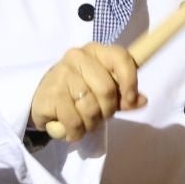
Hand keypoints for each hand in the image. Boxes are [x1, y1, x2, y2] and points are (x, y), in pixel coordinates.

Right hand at [28, 43, 146, 142]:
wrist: (42, 101)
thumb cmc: (77, 93)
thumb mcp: (102, 92)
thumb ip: (124, 97)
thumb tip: (143, 100)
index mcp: (96, 51)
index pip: (121, 58)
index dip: (130, 81)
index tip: (131, 99)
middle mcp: (78, 57)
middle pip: (107, 90)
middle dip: (107, 111)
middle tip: (99, 116)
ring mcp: (62, 74)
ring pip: (91, 108)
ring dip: (90, 124)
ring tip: (83, 122)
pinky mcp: (51, 94)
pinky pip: (74, 121)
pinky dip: (76, 132)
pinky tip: (70, 129)